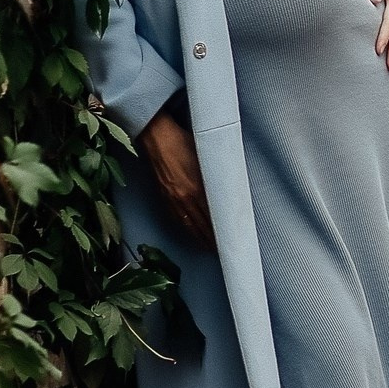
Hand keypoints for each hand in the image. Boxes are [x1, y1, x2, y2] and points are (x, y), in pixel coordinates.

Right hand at [138, 108, 214, 249]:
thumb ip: (217, 174)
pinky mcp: (165, 198)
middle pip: (203, 225)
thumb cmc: (184, 141)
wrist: (157, 138)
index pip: (213, 216)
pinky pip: (178, 219)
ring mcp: (173, 199)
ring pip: (190, 225)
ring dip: (200, 238)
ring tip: (210, 248)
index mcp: (197, 187)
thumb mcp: (207, 156)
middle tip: (224, 250)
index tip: (230, 240)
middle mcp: (185, 197)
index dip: (221, 230)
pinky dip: (187, 229)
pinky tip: (192, 234)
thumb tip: (228, 188)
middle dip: (213, 239)